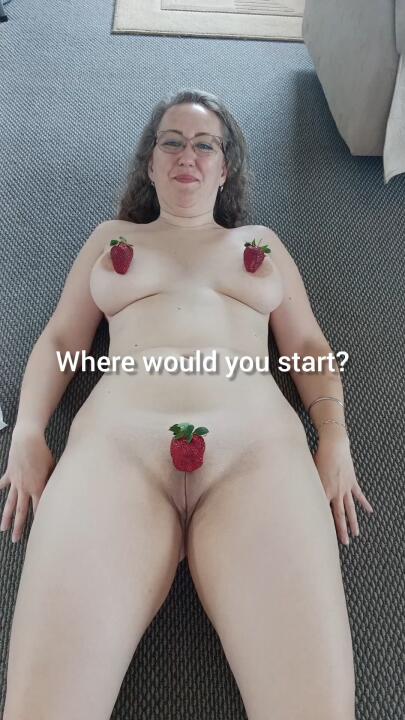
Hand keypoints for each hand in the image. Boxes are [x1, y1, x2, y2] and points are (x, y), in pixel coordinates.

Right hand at [0, 426, 55, 542]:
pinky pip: (2, 484)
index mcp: (37, 487)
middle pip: (21, 511)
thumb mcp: (53, 467)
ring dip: (5, 517)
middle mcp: (25, 488)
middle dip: (18, 526)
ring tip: (2, 529)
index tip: (39, 534)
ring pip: (9, 503)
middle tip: (15, 539)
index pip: (39, 509)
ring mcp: (15, 482)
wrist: (28, 440)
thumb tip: (58, 490)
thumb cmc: (43, 452)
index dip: (39, 521)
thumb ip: (54, 481)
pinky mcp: (9, 474)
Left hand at [313, 431, 373, 545]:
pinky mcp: (352, 481)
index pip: (323, 512)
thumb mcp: (308, 472)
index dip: (323, 525)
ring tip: (356, 534)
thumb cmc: (318, 457)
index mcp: (323, 491)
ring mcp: (345, 488)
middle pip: (339, 515)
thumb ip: (305, 485)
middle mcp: (335, 492)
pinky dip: (364, 503)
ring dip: (353, 522)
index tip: (322, 537)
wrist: (333, 446)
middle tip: (344, 543)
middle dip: (342, 530)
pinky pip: (359, 495)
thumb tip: (296, 493)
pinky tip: (370, 511)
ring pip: (350, 508)